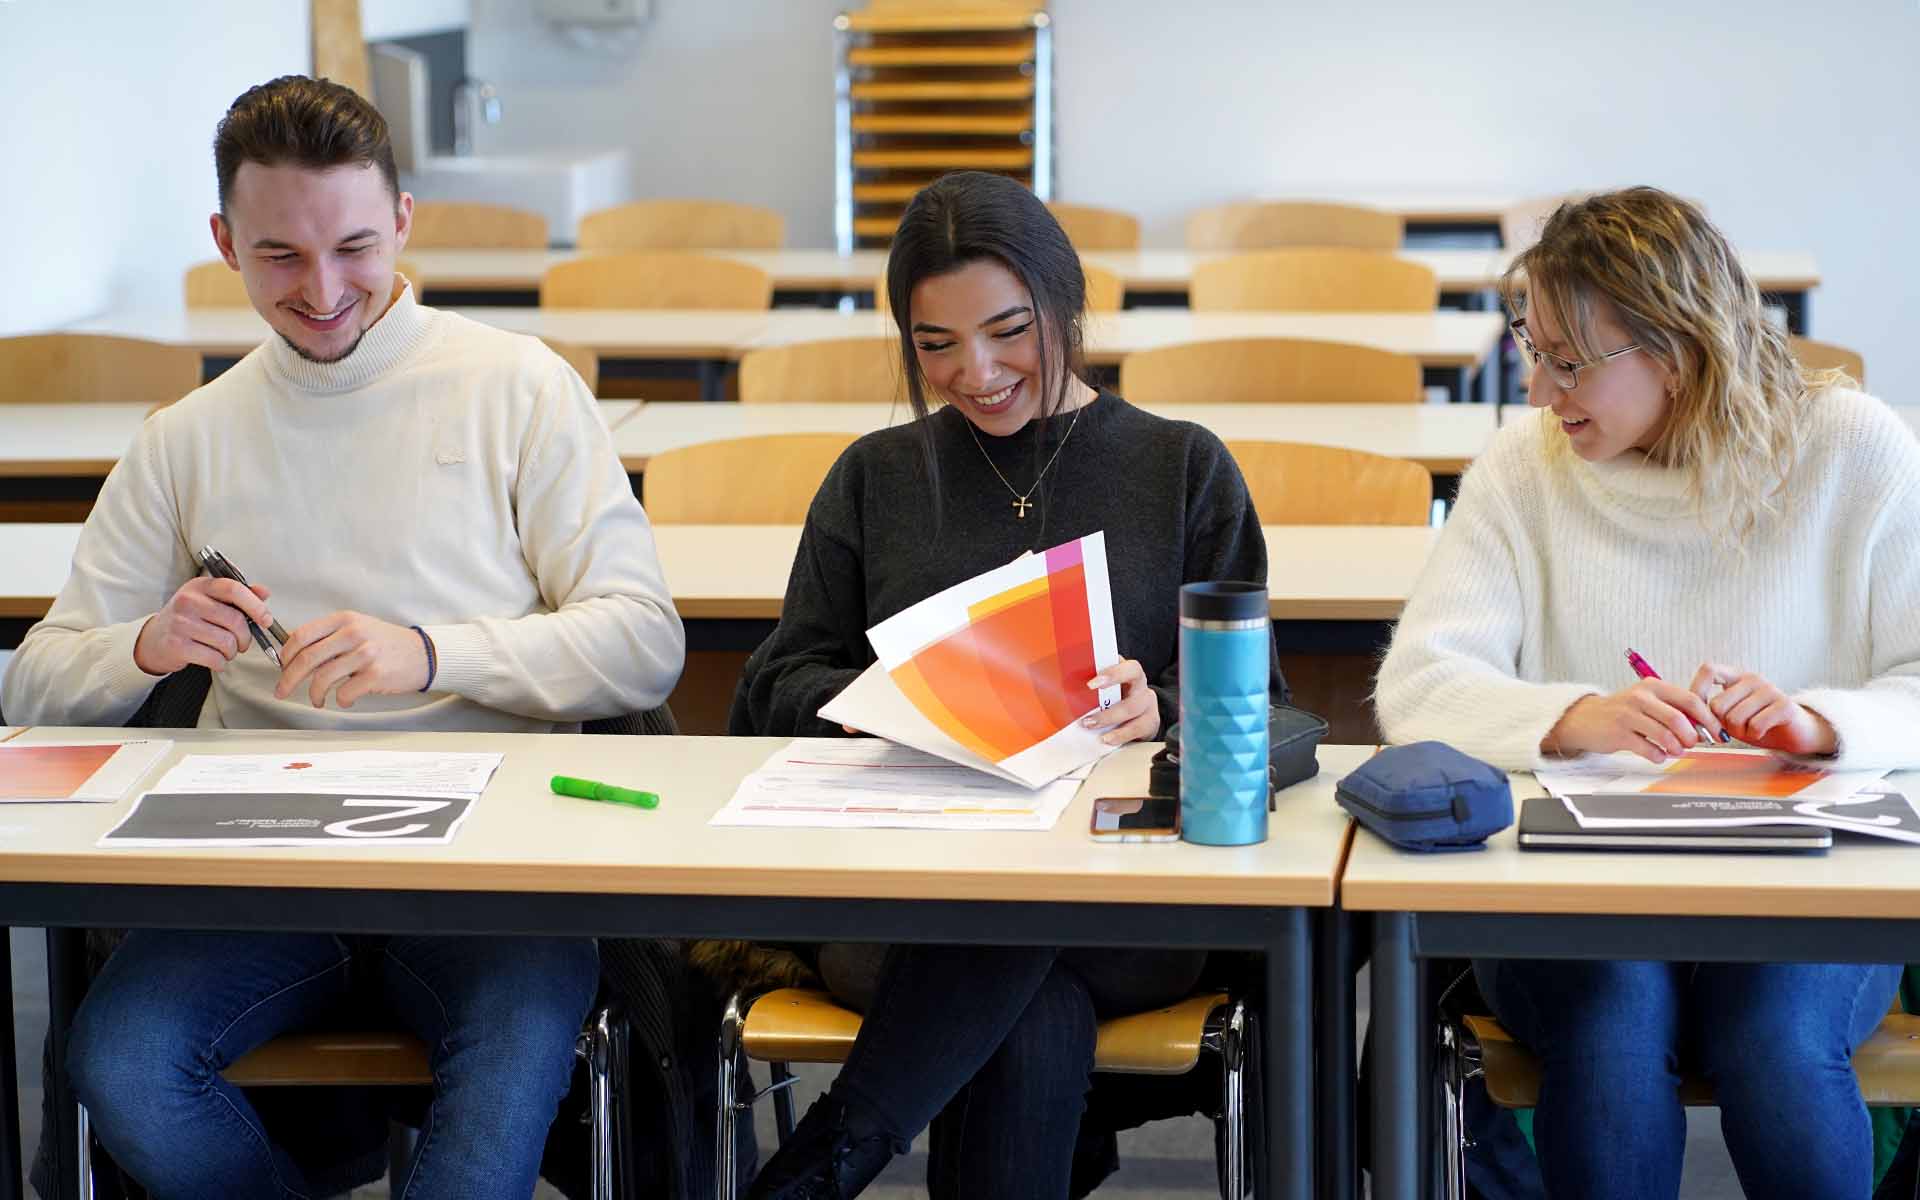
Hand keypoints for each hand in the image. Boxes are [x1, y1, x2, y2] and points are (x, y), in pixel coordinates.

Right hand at [133, 578, 272, 675]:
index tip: (266, 620)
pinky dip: (221, 663)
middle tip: (243, 643)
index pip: (234, 589)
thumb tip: (264, 592)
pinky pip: (214, 658)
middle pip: (234, 620)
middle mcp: (188, 601)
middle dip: (246, 637)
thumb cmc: (189, 618)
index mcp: (200, 586)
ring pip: (226, 642)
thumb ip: (237, 595)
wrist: (154, 639)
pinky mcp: (177, 645)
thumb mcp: (209, 600)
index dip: (256, 606)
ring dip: (233, 652)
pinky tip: (217, 660)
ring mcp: (180, 623)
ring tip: (227, 651)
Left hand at [275, 612, 428, 708]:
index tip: (282, 667)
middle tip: (282, 691)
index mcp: (344, 620)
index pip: (302, 635)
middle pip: (307, 658)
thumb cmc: (387, 643)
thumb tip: (295, 651)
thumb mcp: (358, 627)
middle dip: (288, 679)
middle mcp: (353, 634)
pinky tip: (344, 700)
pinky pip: (344, 693)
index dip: (285, 655)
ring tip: (317, 700)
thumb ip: (330, 636)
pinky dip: (340, 701)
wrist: (422, 654)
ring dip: (314, 695)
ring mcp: (365, 654)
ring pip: (322, 679)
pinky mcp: (375, 675)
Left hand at [1080, 658, 1160, 745]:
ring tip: (1093, 729)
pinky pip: (1138, 730)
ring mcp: (1148, 706)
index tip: (1091, 684)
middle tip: (1087, 720)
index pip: (1130, 668)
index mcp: (1132, 673)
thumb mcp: (1108, 684)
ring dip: (1111, 721)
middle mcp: (1142, 688)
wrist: (1140, 710)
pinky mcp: (1150, 722)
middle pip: (1132, 697)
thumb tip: (1063, 682)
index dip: (1113, 674)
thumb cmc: (1118, 693)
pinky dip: (1121, 735)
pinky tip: (1107, 739)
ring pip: (1134, 712)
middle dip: (1109, 710)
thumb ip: (1094, 678)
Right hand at [1543, 679, 1723, 762]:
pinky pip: (1648, 749)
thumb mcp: (1647, 701)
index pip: (1690, 700)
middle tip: (1693, 743)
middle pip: (1679, 718)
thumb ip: (1673, 709)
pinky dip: (1659, 756)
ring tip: (1676, 751)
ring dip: (1677, 748)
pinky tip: (1658, 755)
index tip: (1716, 732)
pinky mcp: (1618, 733)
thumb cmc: (1621, 711)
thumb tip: (1703, 726)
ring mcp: (1628, 715)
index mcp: (1653, 686)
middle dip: (1692, 735)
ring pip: (1665, 735)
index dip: (1708, 718)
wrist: (1585, 718)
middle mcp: (1640, 697)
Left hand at [1690, 662, 1837, 755]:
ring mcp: (1770, 690)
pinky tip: (1761, 732)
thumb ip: (1709, 711)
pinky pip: (1756, 725)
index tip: (1698, 713)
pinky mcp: (1785, 706)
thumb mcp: (1728, 714)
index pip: (1708, 669)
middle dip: (1719, 725)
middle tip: (1730, 729)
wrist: (1794, 731)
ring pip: (1735, 718)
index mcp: (1736, 676)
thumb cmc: (1755, 722)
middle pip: (1717, 704)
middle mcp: (1752, 678)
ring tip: (1748, 729)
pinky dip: (1754, 735)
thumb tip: (1686, 718)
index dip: (1697, 691)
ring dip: (1738, 732)